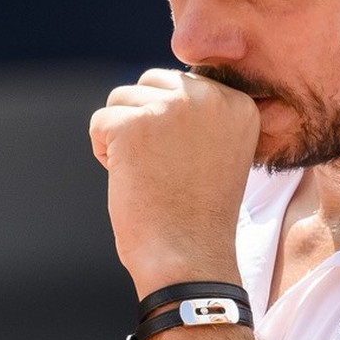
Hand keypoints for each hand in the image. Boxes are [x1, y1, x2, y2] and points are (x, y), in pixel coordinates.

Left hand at [89, 68, 258, 294]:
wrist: (190, 256)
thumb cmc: (200, 213)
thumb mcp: (222, 150)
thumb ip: (204, 113)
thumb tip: (165, 82)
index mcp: (239, 103)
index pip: (184, 84)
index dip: (171, 125)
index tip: (186, 163)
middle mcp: (211, 96)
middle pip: (152, 83)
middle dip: (144, 122)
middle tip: (164, 168)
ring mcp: (172, 107)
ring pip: (121, 99)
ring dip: (123, 136)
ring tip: (149, 174)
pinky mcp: (133, 124)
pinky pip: (100, 121)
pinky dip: (104, 152)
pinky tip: (130, 179)